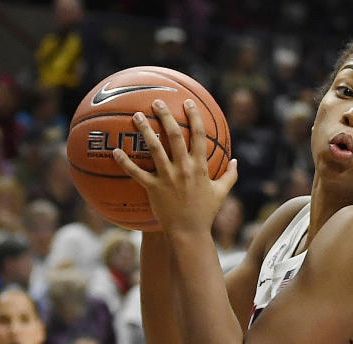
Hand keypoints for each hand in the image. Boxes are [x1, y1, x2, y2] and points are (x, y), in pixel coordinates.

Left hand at [112, 98, 237, 233]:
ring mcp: (168, 178)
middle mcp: (184, 169)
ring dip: (145, 130)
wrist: (190, 232)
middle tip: (157, 102)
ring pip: (154, 149)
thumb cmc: (206, 212)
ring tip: (137, 116)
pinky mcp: (153, 188)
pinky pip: (136, 172)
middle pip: (174, 136)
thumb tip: (236, 161)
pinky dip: (125, 162)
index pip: (199, 136)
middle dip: (166, 116)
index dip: (194, 117)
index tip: (188, 103)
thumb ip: (230, 175)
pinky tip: (116, 150)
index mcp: (200, 167)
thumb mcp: (222, 193)